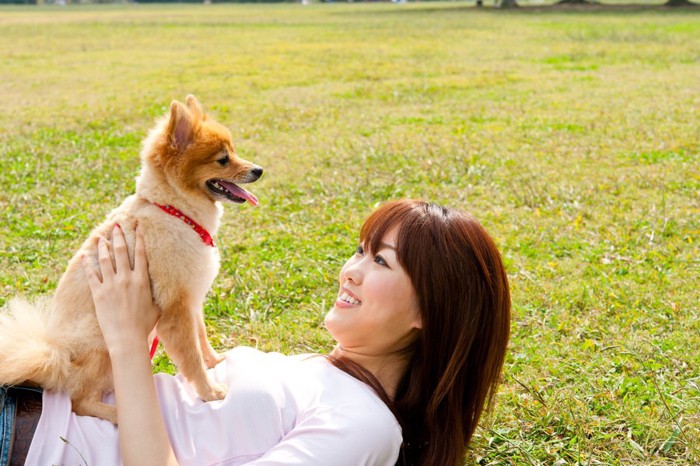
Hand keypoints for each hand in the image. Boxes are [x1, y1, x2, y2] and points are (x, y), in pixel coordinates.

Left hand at [82, 224, 159, 354]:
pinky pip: (92, 274)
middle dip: (118, 236)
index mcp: (142, 280)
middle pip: (121, 251)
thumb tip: (160, 290)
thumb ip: (155, 295)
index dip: (138, 238)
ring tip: (101, 237)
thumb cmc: (144, 325)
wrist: (127, 337)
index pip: (140, 253)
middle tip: (116, 226)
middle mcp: (126, 278)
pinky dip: (88, 264)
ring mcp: (111, 285)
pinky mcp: (99, 293)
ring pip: (105, 259)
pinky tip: (85, 255)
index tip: (137, 227)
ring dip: (103, 246)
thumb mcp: (156, 307)